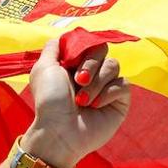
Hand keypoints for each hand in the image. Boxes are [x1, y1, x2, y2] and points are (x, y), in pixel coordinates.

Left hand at [22, 38, 129, 167]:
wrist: (60, 130)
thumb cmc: (49, 101)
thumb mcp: (44, 68)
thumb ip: (53, 48)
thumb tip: (64, 37)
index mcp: (74, 65)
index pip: (89, 43)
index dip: (85, 49)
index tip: (73, 61)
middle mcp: (91, 74)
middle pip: (103, 51)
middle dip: (90, 65)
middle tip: (79, 81)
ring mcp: (106, 87)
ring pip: (113, 66)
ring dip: (96, 82)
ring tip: (83, 101)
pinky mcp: (119, 102)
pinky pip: (124, 84)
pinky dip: (108, 93)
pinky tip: (96, 106)